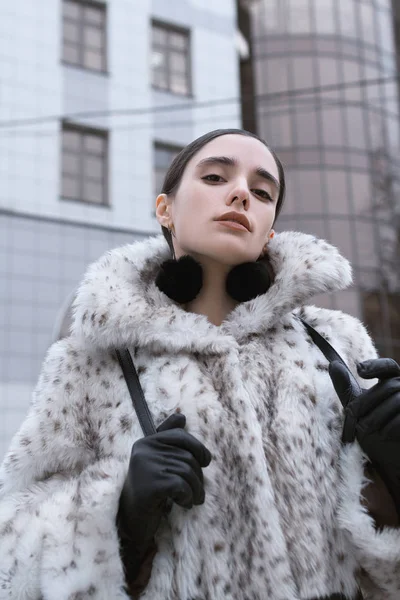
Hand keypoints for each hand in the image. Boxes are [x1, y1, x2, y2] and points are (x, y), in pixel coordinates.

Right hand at [118, 413, 211, 575]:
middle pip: (187, 456)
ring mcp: (145, 467)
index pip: (180, 435)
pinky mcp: (149, 485)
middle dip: (198, 476)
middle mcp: (144, 450)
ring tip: (193, 500)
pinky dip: (187, 496)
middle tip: (199, 492)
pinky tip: (183, 504)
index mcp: (146, 442)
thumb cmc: (150, 491)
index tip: (205, 461)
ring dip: (196, 490)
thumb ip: (168, 439)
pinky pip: (181, 485)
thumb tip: (182, 416)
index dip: (198, 447)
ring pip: (187, 472)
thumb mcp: (158, 463)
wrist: (132, 522)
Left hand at [329, 358, 399, 514]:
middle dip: (366, 403)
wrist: (393, 463)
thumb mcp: (358, 411)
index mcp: (393, 384)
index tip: (358, 370)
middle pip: (387, 387)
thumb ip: (347, 389)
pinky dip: (391, 428)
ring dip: (377, 418)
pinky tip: (385, 437)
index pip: (388, 367)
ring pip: (396, 400)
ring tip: (369, 431)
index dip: (376, 365)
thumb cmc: (376, 436)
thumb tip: (332, 364)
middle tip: (356, 421)